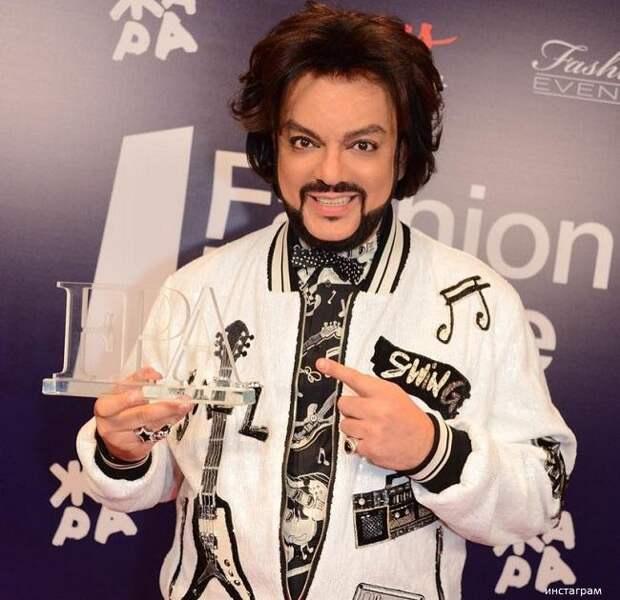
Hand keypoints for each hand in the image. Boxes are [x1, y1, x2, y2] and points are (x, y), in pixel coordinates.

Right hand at [94, 366, 192, 461]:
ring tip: (185, 404)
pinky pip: (157, 434)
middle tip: (180, 400)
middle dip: (164, 406)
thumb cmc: (120, 410)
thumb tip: (155, 374)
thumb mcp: (122, 393)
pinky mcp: (136, 448)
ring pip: (152, 425)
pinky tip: (178, 414)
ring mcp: (123, 438)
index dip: (134, 391)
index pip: (118, 399)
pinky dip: (170, 422)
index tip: (154, 382)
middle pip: (140, 414)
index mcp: (105, 406)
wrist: (116, 439)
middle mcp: (111, 424)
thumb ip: (138, 381)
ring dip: (172, 414)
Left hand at [315, 358, 433, 470]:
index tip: (321, 364)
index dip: (336, 370)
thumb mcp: (394, 394)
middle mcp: (376, 410)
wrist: (426, 444)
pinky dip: (360, 443)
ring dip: (353, 426)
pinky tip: (374, 441)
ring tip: (371, 428)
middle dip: (351, 408)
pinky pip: (351, 443)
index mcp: (383, 393)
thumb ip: (372, 389)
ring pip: (344, 424)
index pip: (355, 378)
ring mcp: (372, 431)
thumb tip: (348, 385)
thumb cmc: (407, 417)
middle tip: (365, 413)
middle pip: (343, 404)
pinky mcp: (369, 449)